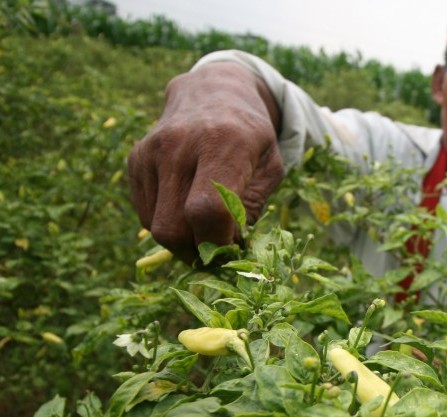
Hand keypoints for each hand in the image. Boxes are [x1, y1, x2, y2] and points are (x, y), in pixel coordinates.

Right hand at [129, 62, 283, 262]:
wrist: (214, 91)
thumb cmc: (251, 135)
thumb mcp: (271, 166)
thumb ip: (253, 207)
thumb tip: (231, 248)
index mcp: (224, 143)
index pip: (207, 210)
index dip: (217, 243)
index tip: (231, 251)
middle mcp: (180, 144)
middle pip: (173, 226)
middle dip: (196, 253)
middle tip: (216, 255)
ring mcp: (152, 151)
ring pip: (155, 226)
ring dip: (182, 242)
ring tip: (205, 232)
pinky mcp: (135, 159)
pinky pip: (146, 213)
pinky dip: (168, 223)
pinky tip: (187, 209)